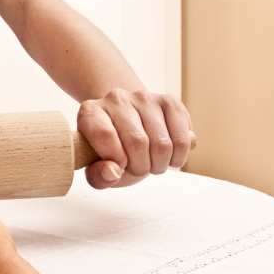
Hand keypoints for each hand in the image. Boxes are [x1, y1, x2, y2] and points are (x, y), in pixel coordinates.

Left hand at [77, 88, 191, 188]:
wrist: (131, 131)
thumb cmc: (112, 152)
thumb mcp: (99, 169)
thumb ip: (98, 176)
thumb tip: (113, 172)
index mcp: (90, 112)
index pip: (104, 134)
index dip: (116, 159)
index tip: (119, 167)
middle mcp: (116, 98)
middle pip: (137, 141)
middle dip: (140, 166)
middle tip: (138, 167)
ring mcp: (144, 97)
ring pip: (162, 143)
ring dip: (160, 164)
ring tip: (152, 162)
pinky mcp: (170, 101)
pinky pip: (183, 138)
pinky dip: (179, 156)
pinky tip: (169, 155)